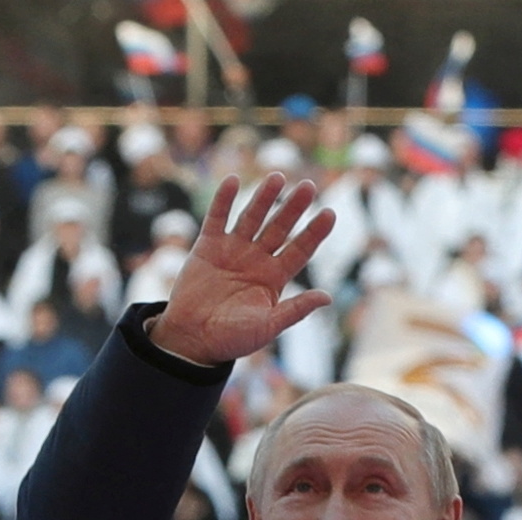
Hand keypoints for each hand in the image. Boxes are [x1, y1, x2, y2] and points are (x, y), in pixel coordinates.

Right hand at [146, 176, 336, 366]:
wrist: (191, 339)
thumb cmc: (231, 339)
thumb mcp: (267, 327)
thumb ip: (295, 311)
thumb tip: (327, 298)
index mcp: (274, 278)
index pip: (300, 249)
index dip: (315, 232)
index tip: (330, 214)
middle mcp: (256, 259)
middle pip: (280, 228)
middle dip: (294, 208)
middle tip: (309, 187)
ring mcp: (232, 250)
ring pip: (252, 217)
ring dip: (264, 197)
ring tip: (277, 177)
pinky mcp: (207, 247)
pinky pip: (217, 218)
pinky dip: (224, 200)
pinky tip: (233, 180)